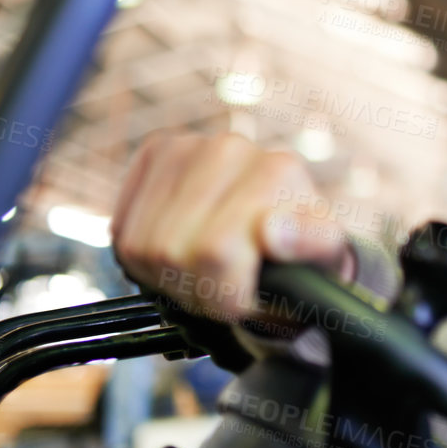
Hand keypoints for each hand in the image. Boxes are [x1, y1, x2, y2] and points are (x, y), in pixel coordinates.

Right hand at [112, 129, 355, 323]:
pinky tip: (178, 247)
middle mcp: (231, 148)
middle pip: (176, 252)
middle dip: (198, 288)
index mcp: (278, 171)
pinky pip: (123, 230)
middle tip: (224, 284)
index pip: (218, 252)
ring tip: (203, 268)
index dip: (226, 295)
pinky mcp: (154, 153)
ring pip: (144, 246)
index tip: (246, 301)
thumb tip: (273, 231)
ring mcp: (188, 146)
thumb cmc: (301, 247)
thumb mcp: (323, 256)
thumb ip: (310, 245)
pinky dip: (142, 256)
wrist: (279, 226)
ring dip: (167, 275)